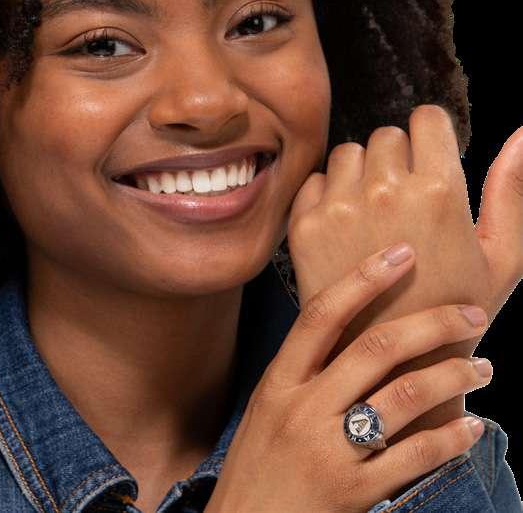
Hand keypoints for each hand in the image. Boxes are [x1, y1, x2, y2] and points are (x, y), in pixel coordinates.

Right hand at [205, 245, 491, 512]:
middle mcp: (303, 409)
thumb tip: (354, 331)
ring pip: (402, 398)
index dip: (364, 278)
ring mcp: (328, 451)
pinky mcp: (353, 493)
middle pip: (375, 348)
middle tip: (471, 315)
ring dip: (451, 377)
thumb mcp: (268, 407)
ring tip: (482, 368)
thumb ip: (304, 371)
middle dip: (431, 324)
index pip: (322, 315)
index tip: (402, 253)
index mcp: (279, 382)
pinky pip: (415, 458)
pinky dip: (451, 439)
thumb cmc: (259, 463)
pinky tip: (471, 428)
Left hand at [286, 105, 521, 434]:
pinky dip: (328, 195)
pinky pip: (314, 181)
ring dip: (360, 174)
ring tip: (373, 216)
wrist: (392, 362)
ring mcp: (339, 208)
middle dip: (397, 159)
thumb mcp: (503, 256)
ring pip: (347, 154)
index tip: (429, 165)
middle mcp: (384, 191)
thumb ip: (512, 190)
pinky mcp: (304, 227)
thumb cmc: (454, 310)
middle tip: (402, 203)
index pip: (426, 119)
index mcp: (438, 190)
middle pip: (386, 136)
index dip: (430, 139)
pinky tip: (344, 228)